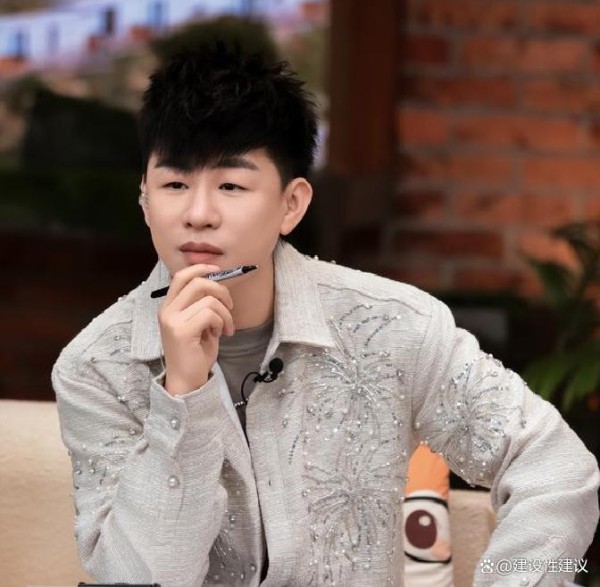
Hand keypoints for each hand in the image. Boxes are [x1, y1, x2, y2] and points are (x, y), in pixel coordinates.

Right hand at [157, 264, 234, 395]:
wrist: (187, 381)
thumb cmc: (195, 353)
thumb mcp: (199, 324)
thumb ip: (202, 304)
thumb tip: (219, 284)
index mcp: (169, 306)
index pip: (182, 276)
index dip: (201, 268)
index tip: (218, 272)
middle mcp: (167, 311)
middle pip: (197, 282)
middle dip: (221, 291)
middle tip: (230, 306)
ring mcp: (172, 321)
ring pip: (208, 300)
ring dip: (225, 313)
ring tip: (224, 328)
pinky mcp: (182, 332)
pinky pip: (210, 314)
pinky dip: (221, 322)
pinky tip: (219, 334)